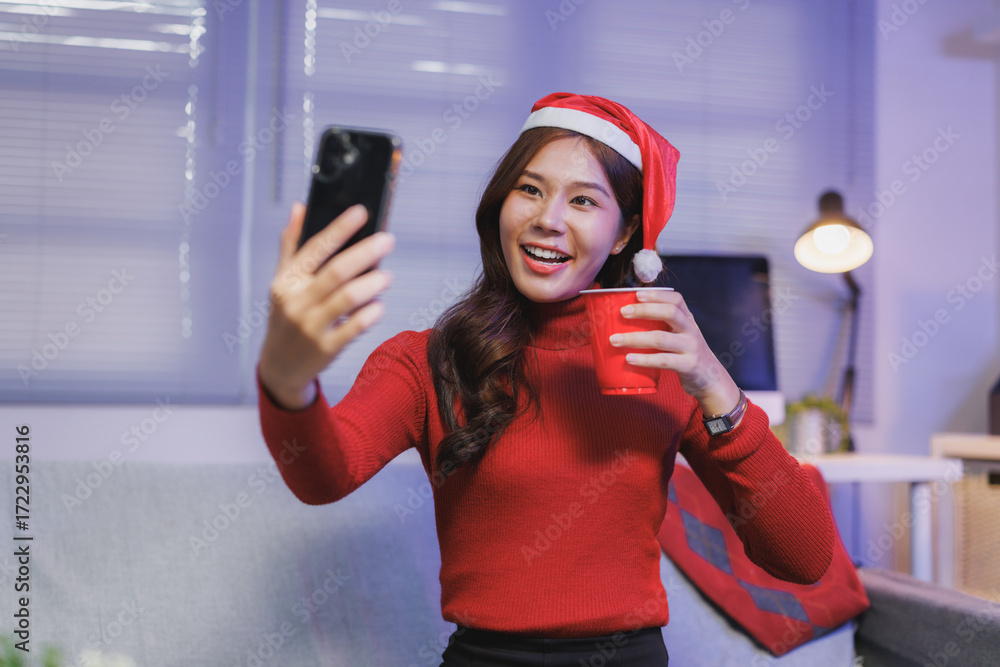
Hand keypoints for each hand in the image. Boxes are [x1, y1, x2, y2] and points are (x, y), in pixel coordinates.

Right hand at [257, 202, 394, 409]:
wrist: (279, 366)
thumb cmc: (286, 316)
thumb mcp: (283, 283)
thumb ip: (292, 245)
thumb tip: (300, 207)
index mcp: (286, 281)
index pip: (314, 248)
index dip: (339, 228)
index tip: (361, 211)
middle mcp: (295, 302)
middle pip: (337, 271)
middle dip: (366, 252)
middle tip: (388, 241)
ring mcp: (310, 327)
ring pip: (349, 298)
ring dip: (373, 283)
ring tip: (387, 276)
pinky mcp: (326, 349)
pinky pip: (355, 327)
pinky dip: (371, 313)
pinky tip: (378, 306)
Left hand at [609, 289, 741, 416]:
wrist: (711, 380)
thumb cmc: (687, 354)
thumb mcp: (681, 335)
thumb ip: (664, 326)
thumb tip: (625, 320)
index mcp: (688, 320)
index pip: (676, 299)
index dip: (657, 295)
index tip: (637, 294)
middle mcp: (691, 330)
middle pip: (669, 313)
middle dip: (644, 310)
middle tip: (623, 312)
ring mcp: (691, 348)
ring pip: (661, 338)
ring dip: (635, 338)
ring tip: (615, 340)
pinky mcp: (688, 366)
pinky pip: (663, 361)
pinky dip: (644, 360)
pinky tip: (629, 359)